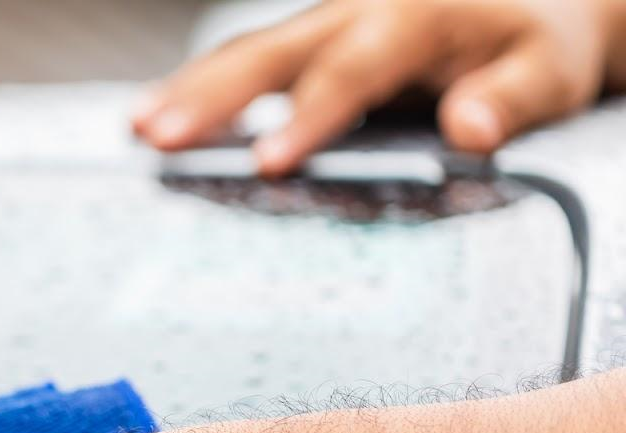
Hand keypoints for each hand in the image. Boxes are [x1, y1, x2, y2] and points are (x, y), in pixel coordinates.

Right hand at [131, 0, 625, 175]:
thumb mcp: (549, 73)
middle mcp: (359, 10)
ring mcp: (326, 22)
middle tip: (157, 136)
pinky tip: (154, 117)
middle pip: (273, 52)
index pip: (352, 71)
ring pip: (247, 51)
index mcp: (417, 16)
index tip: (268, 163)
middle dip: (212, 96)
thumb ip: (510, 101)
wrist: (536, 3)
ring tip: (136, 129)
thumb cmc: (536, 45)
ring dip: (188, 90)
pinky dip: (198, 87)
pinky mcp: (309, 41)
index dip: (308, 118)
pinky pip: (248, 60)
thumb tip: (469, 127)